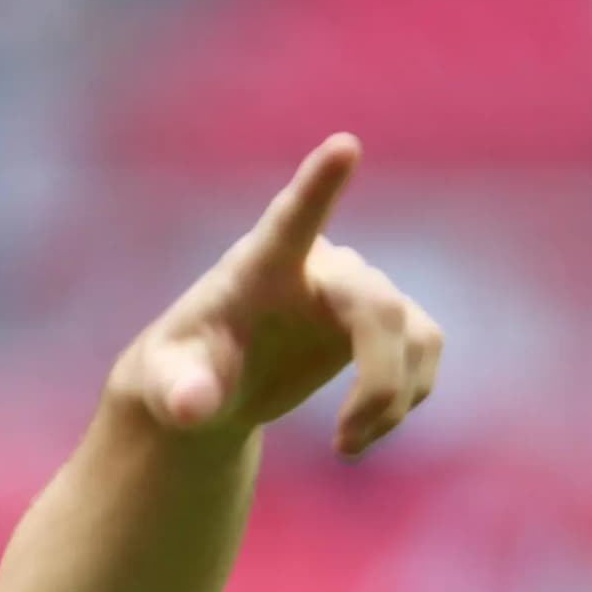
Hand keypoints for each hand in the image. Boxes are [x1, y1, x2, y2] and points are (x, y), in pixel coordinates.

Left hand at [116, 134, 443, 458]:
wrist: (206, 384)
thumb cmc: (179, 372)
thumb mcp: (165, 387)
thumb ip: (177, 392)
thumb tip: (191, 407)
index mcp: (259, 265)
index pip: (291, 220)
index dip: (318, 185)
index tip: (343, 146)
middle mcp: (318, 265)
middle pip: (378, 306)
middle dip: (377, 377)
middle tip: (344, 442)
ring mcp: (357, 288)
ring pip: (412, 331)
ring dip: (392, 396)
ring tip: (346, 445)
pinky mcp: (383, 318)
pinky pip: (425, 348)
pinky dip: (407, 397)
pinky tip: (366, 431)